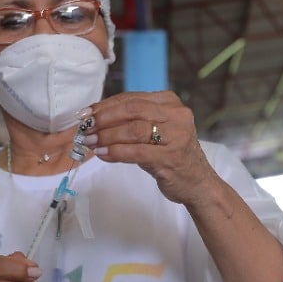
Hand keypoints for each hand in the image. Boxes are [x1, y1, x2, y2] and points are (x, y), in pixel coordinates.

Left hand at [83, 90, 216, 205]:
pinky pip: (136, 152)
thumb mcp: (155, 130)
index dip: (105, 105)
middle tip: (85, 128)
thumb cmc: (170, 154)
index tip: (85, 114)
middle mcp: (177, 115)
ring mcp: (177, 136)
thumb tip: (94, 119)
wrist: (197, 182)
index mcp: (170, 102)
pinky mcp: (171, 157)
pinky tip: (103, 154)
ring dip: (107, 136)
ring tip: (91, 142)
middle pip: (132, 110)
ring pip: (134, 130)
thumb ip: (132, 121)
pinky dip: (116, 152)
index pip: (132, 98)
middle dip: (104, 118)